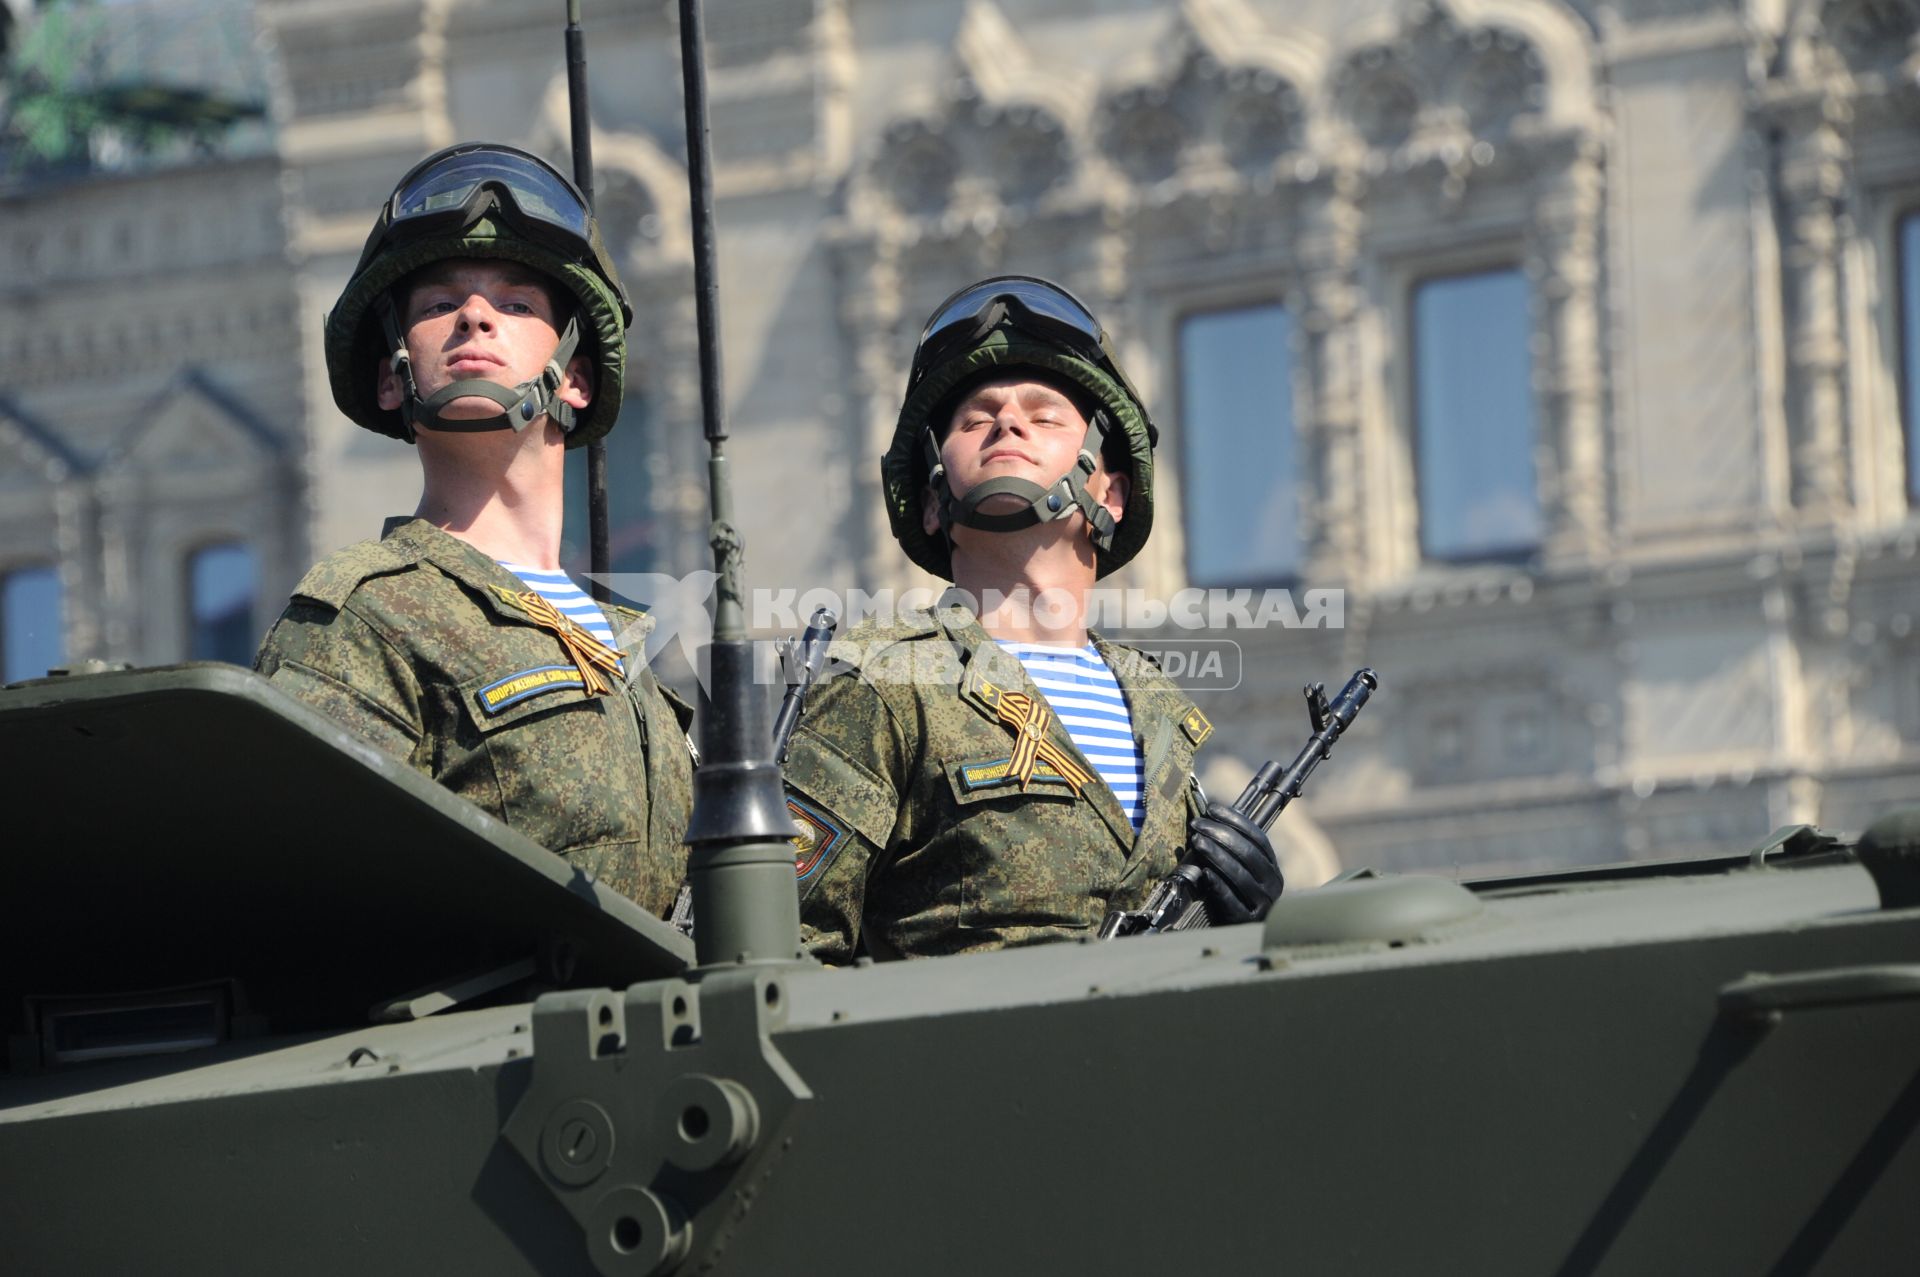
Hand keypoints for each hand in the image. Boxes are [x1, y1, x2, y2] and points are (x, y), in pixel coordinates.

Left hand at [1182, 801, 1283, 924]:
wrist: (1242, 938)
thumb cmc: (1236, 899)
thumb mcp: (1241, 874)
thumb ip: (1232, 851)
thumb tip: (1209, 820)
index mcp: (1272, 868)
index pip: (1257, 837)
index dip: (1235, 820)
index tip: (1213, 808)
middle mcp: (1272, 884)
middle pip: (1248, 853)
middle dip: (1221, 834)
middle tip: (1198, 824)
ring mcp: (1263, 904)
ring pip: (1239, 874)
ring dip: (1216, 854)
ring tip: (1197, 841)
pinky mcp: (1247, 921)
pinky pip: (1231, 900)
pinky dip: (1217, 885)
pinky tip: (1204, 873)